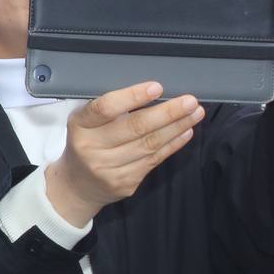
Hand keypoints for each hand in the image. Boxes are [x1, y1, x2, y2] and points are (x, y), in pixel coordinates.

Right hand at [45, 82, 204, 226]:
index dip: (132, 97)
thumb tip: (154, 93)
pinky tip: (185, 132)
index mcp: (80, 126)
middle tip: (190, 101)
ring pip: (149, 144)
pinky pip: (154, 160)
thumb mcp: (86, 123)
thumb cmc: (87, 143)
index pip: (106, 108)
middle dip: (167, 113)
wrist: (77, 186)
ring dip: (176, 127)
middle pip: (135, 127)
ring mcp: (108, 169)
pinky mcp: (124, 183)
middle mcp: (91, 148)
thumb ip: (111, 110)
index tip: (157, 87)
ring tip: (195, 114)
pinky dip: (172, 145)